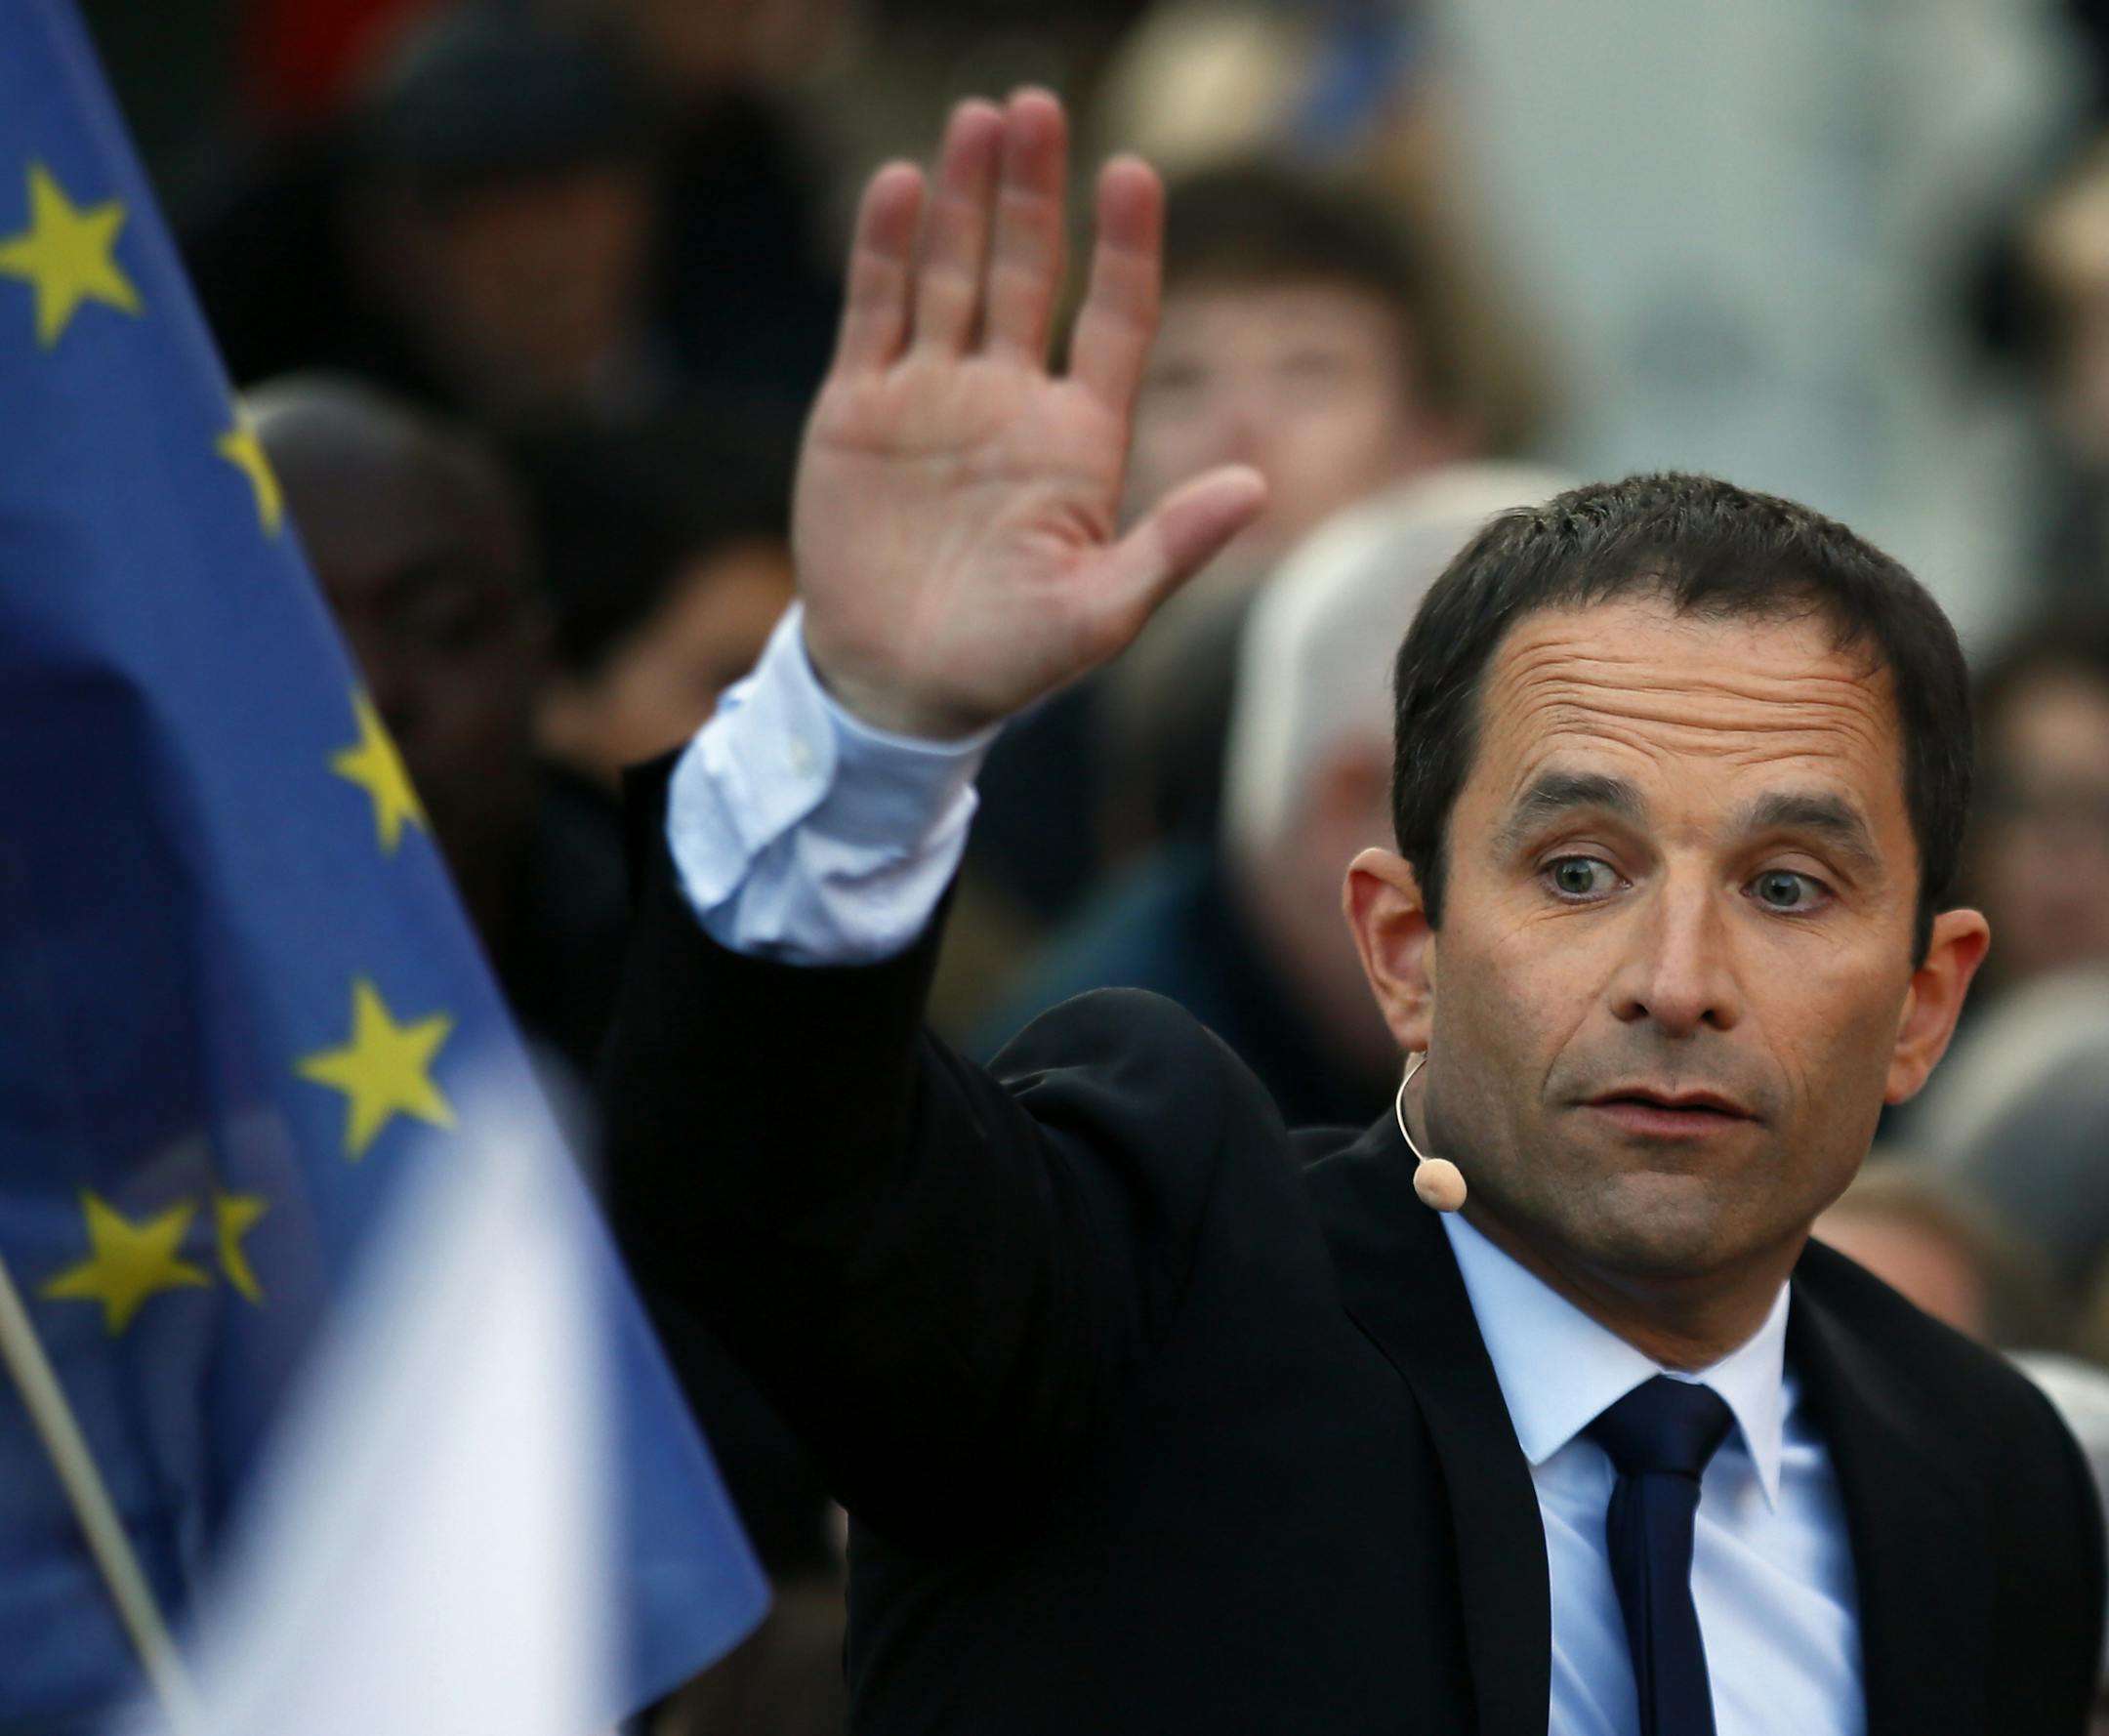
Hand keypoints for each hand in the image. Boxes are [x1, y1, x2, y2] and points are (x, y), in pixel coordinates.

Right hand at [793, 90, 1266, 738]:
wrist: (897, 685)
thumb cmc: (1009, 659)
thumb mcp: (1101, 615)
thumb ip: (1172, 547)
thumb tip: (1257, 487)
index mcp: (1078, 439)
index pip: (1116, 319)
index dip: (1126, 247)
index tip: (1132, 173)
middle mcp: (1010, 401)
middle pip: (1032, 272)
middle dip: (1035, 192)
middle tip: (1036, 106)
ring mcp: (934, 396)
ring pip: (954, 274)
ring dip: (966, 198)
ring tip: (979, 118)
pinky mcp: (861, 408)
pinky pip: (876, 313)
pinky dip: (885, 250)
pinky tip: (899, 185)